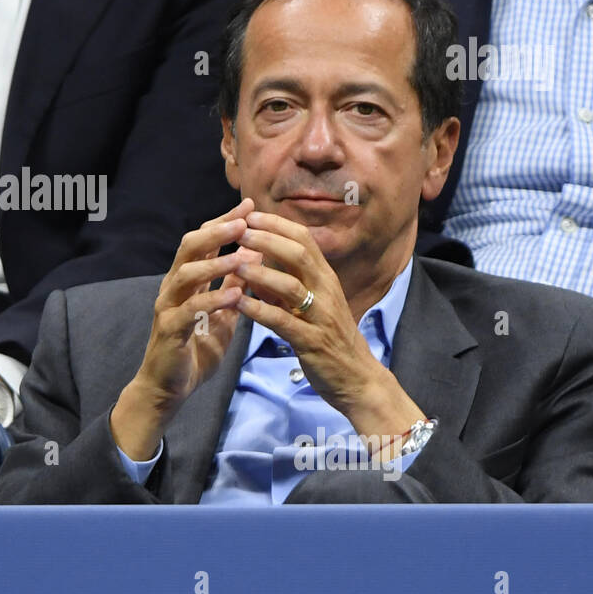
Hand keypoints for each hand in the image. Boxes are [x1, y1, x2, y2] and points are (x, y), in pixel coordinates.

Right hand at [111, 199, 259, 459]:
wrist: (170, 388)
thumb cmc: (195, 350)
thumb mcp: (222, 316)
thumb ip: (232, 288)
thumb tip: (253, 259)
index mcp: (187, 281)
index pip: (203, 241)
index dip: (224, 222)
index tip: (249, 205)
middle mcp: (173, 288)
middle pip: (190, 248)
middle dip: (216, 231)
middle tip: (243, 220)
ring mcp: (168, 307)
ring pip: (187, 274)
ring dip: (216, 262)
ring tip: (243, 255)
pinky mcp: (169, 330)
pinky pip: (189, 309)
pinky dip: (212, 300)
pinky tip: (234, 295)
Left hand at [232, 210, 423, 445]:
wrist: (357, 379)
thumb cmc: (329, 339)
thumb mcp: (309, 306)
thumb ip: (284, 285)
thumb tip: (255, 263)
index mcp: (326, 279)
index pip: (305, 240)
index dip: (278, 225)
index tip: (250, 214)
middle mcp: (327, 292)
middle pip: (299, 255)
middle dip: (268, 238)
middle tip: (239, 230)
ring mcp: (321, 317)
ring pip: (292, 286)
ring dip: (262, 272)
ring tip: (235, 263)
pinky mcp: (312, 342)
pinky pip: (284, 322)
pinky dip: (260, 311)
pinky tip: (239, 304)